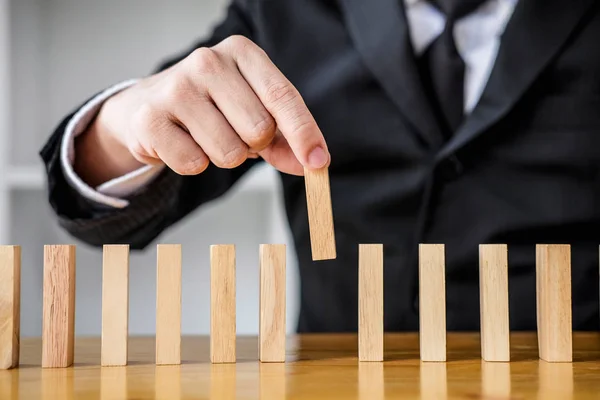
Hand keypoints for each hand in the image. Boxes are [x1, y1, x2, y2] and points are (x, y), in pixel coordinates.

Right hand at [83, 35, 329, 183]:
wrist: (147, 107)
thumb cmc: (210, 108)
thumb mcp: (252, 112)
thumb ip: (285, 138)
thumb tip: (315, 163)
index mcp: (241, 53)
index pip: (282, 95)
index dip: (304, 132)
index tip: (319, 162)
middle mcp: (208, 62)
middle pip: (259, 129)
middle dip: (254, 146)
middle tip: (234, 133)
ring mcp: (176, 88)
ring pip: (229, 153)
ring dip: (223, 157)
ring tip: (204, 136)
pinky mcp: (151, 119)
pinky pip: (194, 164)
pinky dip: (193, 164)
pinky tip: (181, 143)